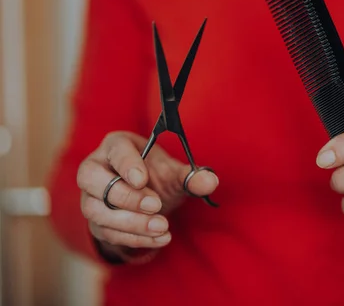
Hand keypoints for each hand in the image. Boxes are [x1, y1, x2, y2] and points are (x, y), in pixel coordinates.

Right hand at [77, 131, 218, 255]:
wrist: (148, 203)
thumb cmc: (157, 177)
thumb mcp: (175, 173)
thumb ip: (191, 176)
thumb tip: (211, 181)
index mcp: (116, 146)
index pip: (115, 150)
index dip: (126, 165)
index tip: (142, 180)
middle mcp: (95, 168)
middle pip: (92, 179)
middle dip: (125, 195)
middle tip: (155, 205)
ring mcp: (90, 197)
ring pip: (97, 210)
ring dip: (132, 222)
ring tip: (163, 226)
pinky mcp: (95, 223)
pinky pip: (108, 233)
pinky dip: (135, 238)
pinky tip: (160, 239)